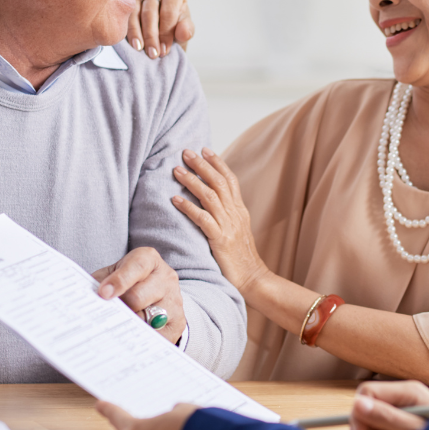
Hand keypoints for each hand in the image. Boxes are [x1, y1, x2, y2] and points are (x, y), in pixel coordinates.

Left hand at [94, 248, 185, 343]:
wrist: (157, 291)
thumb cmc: (128, 281)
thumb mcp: (114, 273)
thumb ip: (100, 281)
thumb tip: (83, 298)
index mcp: (148, 260)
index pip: (136, 267)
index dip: (119, 281)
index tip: (103, 294)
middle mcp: (165, 278)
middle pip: (139, 297)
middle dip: (120, 308)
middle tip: (104, 318)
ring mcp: (174, 301)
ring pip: (147, 320)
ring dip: (128, 327)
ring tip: (114, 333)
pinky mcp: (178, 323)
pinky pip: (158, 337)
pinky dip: (141, 341)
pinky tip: (128, 342)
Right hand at [126, 0, 193, 58]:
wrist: (162, 30)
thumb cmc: (175, 27)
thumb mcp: (184, 29)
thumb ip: (187, 30)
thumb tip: (184, 33)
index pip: (168, 12)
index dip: (166, 33)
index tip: (164, 50)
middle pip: (151, 12)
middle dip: (152, 35)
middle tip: (153, 53)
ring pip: (136, 14)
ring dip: (138, 34)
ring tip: (140, 49)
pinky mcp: (126, 1)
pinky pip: (125, 16)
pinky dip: (129, 31)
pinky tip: (132, 43)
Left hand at [171, 149, 268, 296]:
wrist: (253, 279)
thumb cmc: (240, 258)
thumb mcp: (237, 231)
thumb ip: (226, 215)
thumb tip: (210, 201)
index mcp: (240, 211)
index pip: (230, 179)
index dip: (217, 163)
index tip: (204, 149)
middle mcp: (236, 214)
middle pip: (219, 182)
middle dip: (202, 165)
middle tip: (186, 152)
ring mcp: (229, 226)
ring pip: (210, 196)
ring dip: (192, 181)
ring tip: (176, 170)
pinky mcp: (221, 240)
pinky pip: (203, 219)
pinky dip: (188, 207)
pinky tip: (175, 200)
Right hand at [350, 380, 428, 429]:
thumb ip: (387, 418)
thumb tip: (357, 403)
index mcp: (409, 390)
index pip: (367, 391)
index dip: (360, 415)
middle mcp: (404, 394)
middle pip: (366, 403)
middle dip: (365, 427)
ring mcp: (402, 406)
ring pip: (369, 417)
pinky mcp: (401, 419)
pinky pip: (377, 426)